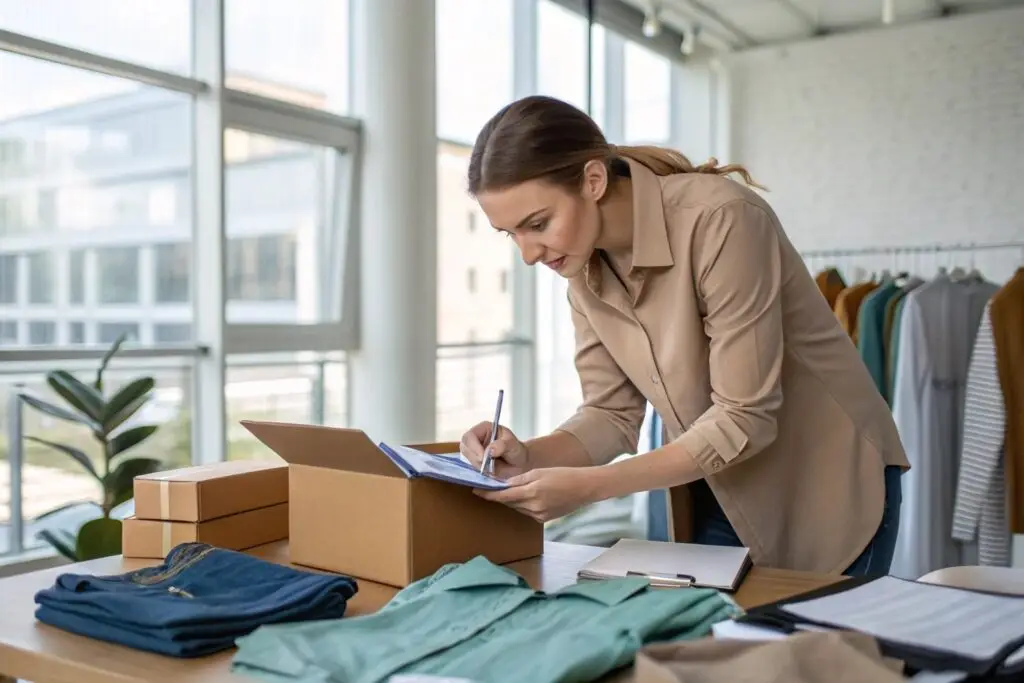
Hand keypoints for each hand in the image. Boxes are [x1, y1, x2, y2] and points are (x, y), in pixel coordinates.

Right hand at [459, 421, 530, 479]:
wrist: (519, 464)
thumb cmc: (517, 450)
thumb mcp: (513, 446)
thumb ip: (502, 446)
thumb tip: (490, 450)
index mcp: (484, 429)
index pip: (470, 436)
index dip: (473, 447)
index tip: (483, 458)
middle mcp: (476, 438)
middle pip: (464, 447)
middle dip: (474, 458)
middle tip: (488, 465)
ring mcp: (474, 450)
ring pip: (467, 459)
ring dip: (478, 465)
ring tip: (492, 467)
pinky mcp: (474, 461)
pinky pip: (470, 467)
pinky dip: (479, 470)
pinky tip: (490, 470)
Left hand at [474, 467, 598, 522]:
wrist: (584, 488)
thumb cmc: (563, 475)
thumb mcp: (538, 472)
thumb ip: (520, 480)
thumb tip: (504, 485)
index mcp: (531, 493)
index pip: (503, 496)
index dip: (487, 494)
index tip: (475, 490)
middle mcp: (534, 508)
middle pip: (509, 502)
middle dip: (499, 495)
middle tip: (489, 487)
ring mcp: (539, 516)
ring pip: (517, 507)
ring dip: (512, 500)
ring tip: (509, 490)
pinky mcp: (544, 520)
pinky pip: (527, 512)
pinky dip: (523, 504)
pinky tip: (527, 496)